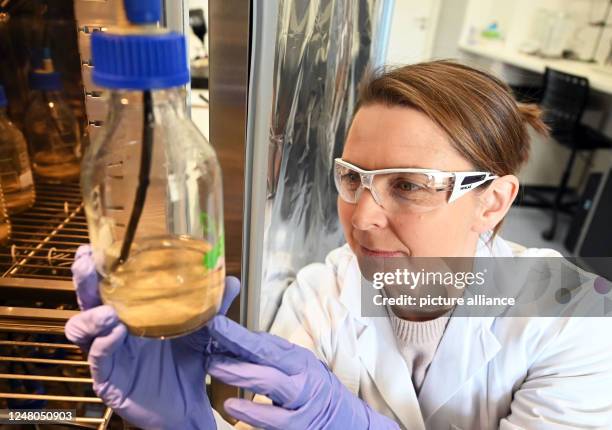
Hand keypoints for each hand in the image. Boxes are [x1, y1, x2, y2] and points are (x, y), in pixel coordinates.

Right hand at [65, 245, 238, 429]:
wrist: (188, 407)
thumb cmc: (186, 367)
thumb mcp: (201, 333)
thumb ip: (214, 307)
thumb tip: (231, 280)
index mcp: (129, 316)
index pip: (106, 288)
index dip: (96, 269)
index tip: (92, 248)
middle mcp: (112, 333)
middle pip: (87, 303)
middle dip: (84, 281)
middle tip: (87, 263)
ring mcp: (107, 356)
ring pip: (80, 331)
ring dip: (91, 316)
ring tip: (109, 311)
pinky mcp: (108, 380)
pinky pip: (98, 359)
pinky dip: (105, 344)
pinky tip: (118, 332)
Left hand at [206, 316, 399, 429]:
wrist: (348, 422)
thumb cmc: (313, 391)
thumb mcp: (296, 368)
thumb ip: (270, 356)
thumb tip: (235, 342)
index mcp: (296, 358)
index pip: (264, 341)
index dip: (238, 332)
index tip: (213, 321)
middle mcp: (301, 374)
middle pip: (268, 354)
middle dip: (238, 342)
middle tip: (210, 333)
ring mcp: (302, 398)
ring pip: (271, 382)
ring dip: (242, 373)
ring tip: (215, 366)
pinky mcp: (300, 424)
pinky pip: (275, 419)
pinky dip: (253, 413)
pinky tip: (233, 408)